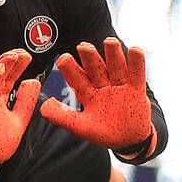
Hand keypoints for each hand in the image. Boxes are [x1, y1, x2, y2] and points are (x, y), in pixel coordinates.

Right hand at [0, 49, 39, 181]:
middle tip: (22, 52)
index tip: (26, 55)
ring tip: (13, 56)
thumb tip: (32, 81)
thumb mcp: (20, 116)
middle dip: (9, 60)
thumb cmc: (1, 138)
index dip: (16, 65)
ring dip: (2, 65)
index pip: (7, 76)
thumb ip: (25, 99)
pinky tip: (1, 69)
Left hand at [40, 38, 153, 153]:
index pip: (77, 78)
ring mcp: (120, 86)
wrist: (128, 140)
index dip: (70, 68)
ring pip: (116, 67)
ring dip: (113, 54)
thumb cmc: (103, 133)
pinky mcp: (136, 89)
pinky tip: (135, 49)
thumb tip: (44, 106)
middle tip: (82, 46)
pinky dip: (137, 62)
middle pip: (96, 68)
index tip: (62, 58)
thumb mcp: (81, 127)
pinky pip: (137, 74)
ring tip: (109, 41)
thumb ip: (63, 117)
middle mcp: (102, 85)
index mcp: (87, 93)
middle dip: (90, 58)